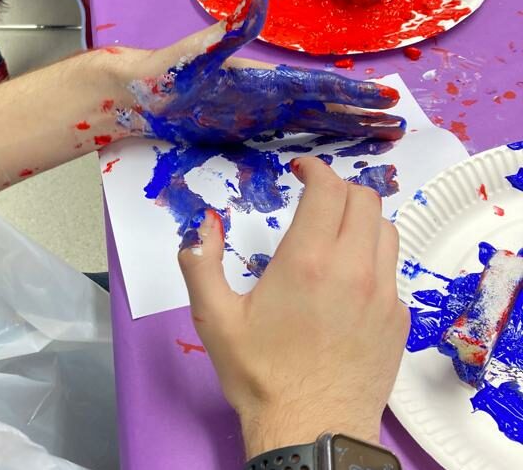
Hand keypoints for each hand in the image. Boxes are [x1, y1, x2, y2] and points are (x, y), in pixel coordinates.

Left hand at [117, 0, 405, 145]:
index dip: (351, 94)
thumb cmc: (168, 71)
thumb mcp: (198, 52)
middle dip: (363, 115)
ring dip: (349, 129)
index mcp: (265, 77)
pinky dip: (320, 142)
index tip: (385, 99)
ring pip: (316, 121)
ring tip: (382, 136)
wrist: (141, 94)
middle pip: (327, 105)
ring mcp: (262, 113)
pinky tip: (334, 148)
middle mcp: (271, 94)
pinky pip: (293, 137)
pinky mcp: (249, 130)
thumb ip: (230, 30)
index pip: (318, 86)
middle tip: (399, 125)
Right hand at [178, 156, 409, 455]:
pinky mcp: (398, 319)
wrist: (311, 430)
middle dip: (338, 188)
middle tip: (314, 198)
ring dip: (360, 218)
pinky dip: (372, 256)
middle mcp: (353, 268)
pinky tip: (348, 278)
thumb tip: (203, 223)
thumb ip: (201, 261)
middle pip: (364, 200)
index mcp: (307, 260)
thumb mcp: (214, 317)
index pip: (328, 189)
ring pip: (385, 229)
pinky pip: (391, 268)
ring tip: (334, 231)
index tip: (300, 169)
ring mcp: (383, 294)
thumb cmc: (260, 374)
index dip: (315, 168)